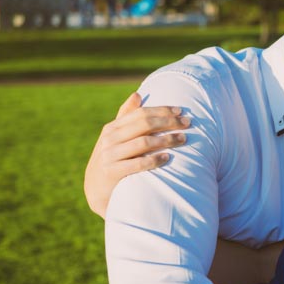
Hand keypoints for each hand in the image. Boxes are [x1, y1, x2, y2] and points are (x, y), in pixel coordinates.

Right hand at [83, 92, 189, 217]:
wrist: (95, 189)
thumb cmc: (112, 159)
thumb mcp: (115, 137)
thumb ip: (125, 117)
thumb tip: (137, 94)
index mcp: (112, 128)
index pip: (140, 113)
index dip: (161, 110)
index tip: (180, 111)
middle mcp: (110, 139)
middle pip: (144, 125)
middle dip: (168, 122)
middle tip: (187, 124)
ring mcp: (110, 155)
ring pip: (143, 143)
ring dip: (166, 139)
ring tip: (183, 139)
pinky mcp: (112, 172)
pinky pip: (138, 164)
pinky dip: (154, 160)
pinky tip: (168, 157)